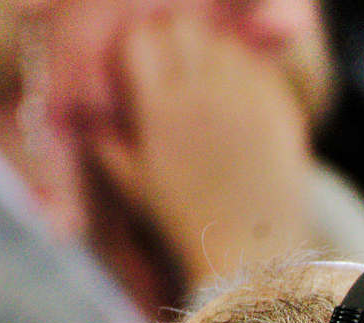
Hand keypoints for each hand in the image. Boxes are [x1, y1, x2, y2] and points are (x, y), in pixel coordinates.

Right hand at [87, 10, 316, 291]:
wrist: (248, 254)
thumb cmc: (182, 222)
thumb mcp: (130, 184)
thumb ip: (103, 139)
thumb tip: (84, 111)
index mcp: (158, 109)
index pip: (140, 38)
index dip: (138, 43)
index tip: (142, 60)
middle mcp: (201, 95)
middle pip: (182, 27)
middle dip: (173, 38)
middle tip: (176, 62)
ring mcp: (245, 99)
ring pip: (222, 41)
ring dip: (212, 52)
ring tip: (209, 80)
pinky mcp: (279, 109)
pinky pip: (260, 66)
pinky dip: (247, 72)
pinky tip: (240, 96)